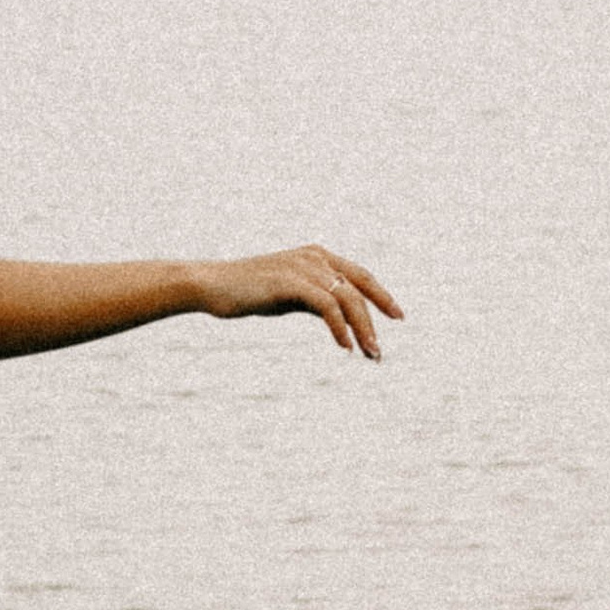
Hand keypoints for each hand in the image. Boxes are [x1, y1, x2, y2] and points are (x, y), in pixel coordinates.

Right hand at [196, 247, 402, 357]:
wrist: (212, 285)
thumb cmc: (247, 292)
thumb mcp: (288, 294)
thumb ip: (314, 299)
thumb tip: (337, 318)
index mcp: (317, 256)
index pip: (360, 275)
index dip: (381, 295)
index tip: (397, 316)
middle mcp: (315, 257)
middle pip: (359, 288)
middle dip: (375, 319)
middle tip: (379, 351)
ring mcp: (303, 267)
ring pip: (347, 299)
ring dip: (362, 329)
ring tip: (369, 354)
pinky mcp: (291, 282)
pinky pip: (327, 306)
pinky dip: (339, 328)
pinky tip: (344, 346)